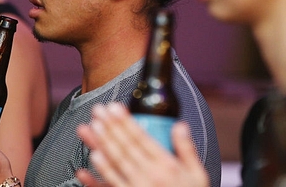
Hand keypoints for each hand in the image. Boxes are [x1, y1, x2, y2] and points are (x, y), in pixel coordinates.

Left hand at [76, 103, 209, 186]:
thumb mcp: (198, 175)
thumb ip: (187, 149)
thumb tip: (180, 125)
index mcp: (166, 166)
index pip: (142, 139)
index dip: (126, 122)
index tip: (114, 108)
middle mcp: (150, 176)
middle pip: (125, 148)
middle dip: (110, 127)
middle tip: (97, 111)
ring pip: (115, 164)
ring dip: (101, 145)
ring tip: (90, 128)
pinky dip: (97, 177)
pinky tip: (88, 164)